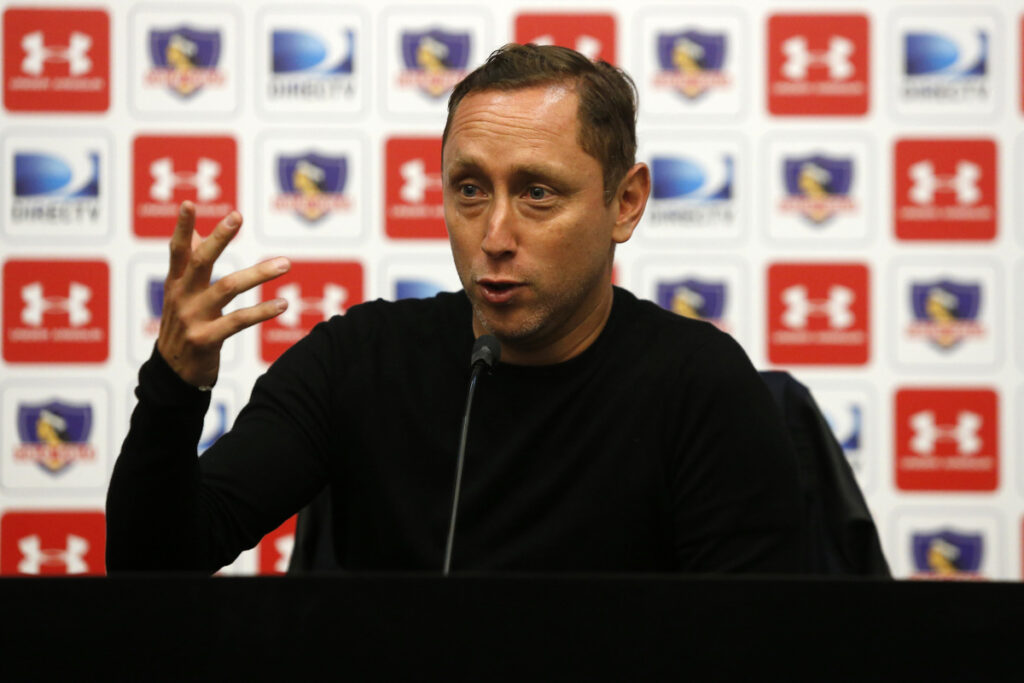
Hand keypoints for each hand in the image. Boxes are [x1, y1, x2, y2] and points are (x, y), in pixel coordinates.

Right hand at [156, 202, 290, 387]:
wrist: (173, 375)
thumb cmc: (184, 328)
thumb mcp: (181, 297)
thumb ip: (190, 266)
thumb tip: (200, 233)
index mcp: (175, 284)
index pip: (177, 250)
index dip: (182, 227)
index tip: (189, 204)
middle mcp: (181, 297)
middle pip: (200, 261)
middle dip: (219, 238)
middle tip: (237, 216)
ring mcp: (192, 319)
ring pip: (228, 288)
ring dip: (259, 274)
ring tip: (285, 264)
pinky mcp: (206, 340)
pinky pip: (238, 321)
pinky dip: (263, 312)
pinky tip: (283, 304)